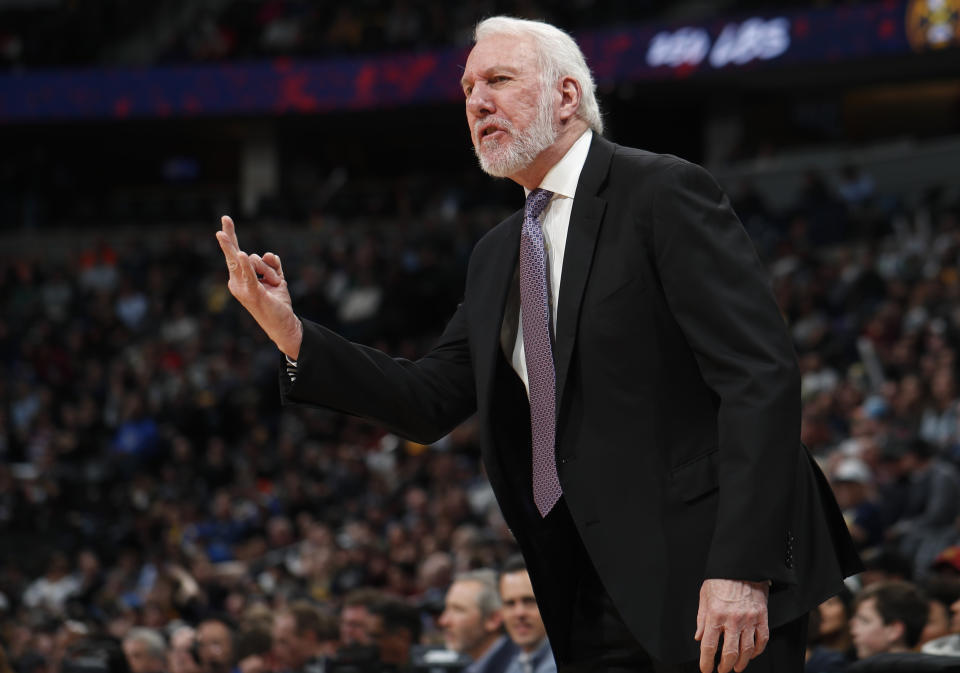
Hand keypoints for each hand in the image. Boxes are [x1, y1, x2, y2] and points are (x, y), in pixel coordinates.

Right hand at [216, 215, 302, 357]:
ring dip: (272, 271)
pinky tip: (242, 255)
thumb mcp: (276, 279)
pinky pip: (250, 274)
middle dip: (230, 238)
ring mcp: (242, 287)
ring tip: (275, 285)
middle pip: (235, 254)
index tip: (226, 219)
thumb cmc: (277, 303)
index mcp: (241, 278)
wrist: (283, 325)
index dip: (231, 236)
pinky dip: (248, 266)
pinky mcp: (252, 293)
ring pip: (256, 260)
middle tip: (225, 218)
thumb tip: (269, 254)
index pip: (236, 253)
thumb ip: (272, 266)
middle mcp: (237, 281)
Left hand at [695, 578, 768, 672]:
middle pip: (730, 652)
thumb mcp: (704, 596)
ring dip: (741, 662)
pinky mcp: (762, 617)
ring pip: (747, 650)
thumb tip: (699, 638)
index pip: (709, 646)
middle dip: (725, 666)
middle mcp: (732, 619)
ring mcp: (749, 619)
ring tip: (737, 667)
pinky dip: (757, 650)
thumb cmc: (720, 580)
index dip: (707, 661)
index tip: (706, 669)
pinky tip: (752, 654)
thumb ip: (701, 619)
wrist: (741, 566)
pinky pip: (762, 639)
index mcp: (715, 615)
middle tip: (722, 670)